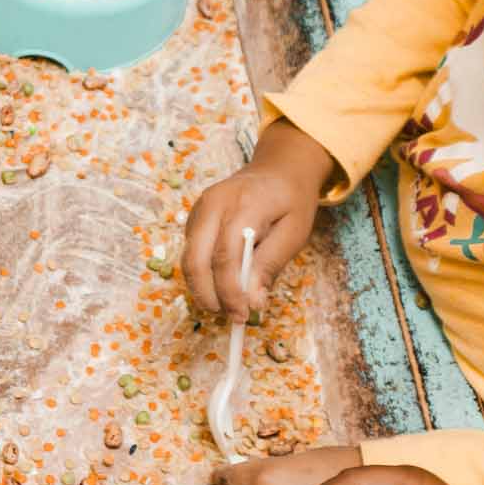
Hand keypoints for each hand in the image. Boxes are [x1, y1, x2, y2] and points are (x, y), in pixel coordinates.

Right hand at [182, 122, 336, 318]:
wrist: (278, 168)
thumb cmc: (291, 200)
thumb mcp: (294, 232)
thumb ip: (270, 265)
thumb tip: (253, 302)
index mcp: (242, 205)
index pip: (225, 256)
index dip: (230, 291)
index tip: (242, 315)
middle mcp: (213, 204)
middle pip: (195, 259)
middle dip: (208, 295)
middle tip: (229, 316)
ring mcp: (199, 209)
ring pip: (189, 259)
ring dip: (203, 288)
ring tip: (227, 304)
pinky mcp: (195, 218)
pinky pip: (192, 252)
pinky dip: (204, 274)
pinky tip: (223, 282)